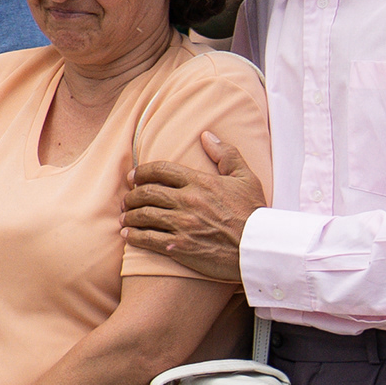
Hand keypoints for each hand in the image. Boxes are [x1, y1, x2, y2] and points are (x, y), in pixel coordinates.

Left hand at [121, 130, 264, 283]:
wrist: (260, 249)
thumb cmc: (254, 213)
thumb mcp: (246, 178)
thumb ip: (227, 155)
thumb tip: (207, 135)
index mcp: (200, 182)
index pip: (160, 170)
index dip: (142, 172)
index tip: (133, 176)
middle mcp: (188, 201)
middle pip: (146, 192)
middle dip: (132, 195)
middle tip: (127, 199)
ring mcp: (183, 225)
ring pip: (143, 215)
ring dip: (129, 215)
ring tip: (125, 217)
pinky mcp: (180, 247)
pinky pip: (148, 239)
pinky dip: (134, 236)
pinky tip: (128, 235)